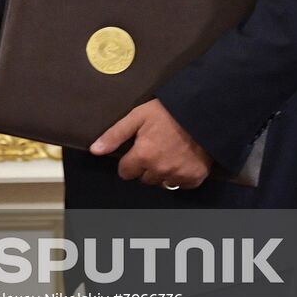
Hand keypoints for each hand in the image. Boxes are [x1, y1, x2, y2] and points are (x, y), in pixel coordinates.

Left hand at [90, 97, 211, 189]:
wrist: (201, 112)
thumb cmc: (167, 112)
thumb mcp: (137, 117)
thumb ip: (115, 135)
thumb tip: (94, 150)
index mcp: (143, 156)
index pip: (125, 172)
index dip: (128, 162)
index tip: (136, 153)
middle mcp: (160, 169)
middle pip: (144, 179)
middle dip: (145, 167)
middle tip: (154, 150)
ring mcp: (178, 175)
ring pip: (162, 183)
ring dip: (162, 173)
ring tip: (168, 154)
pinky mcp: (195, 177)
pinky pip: (181, 184)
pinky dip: (180, 176)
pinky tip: (182, 160)